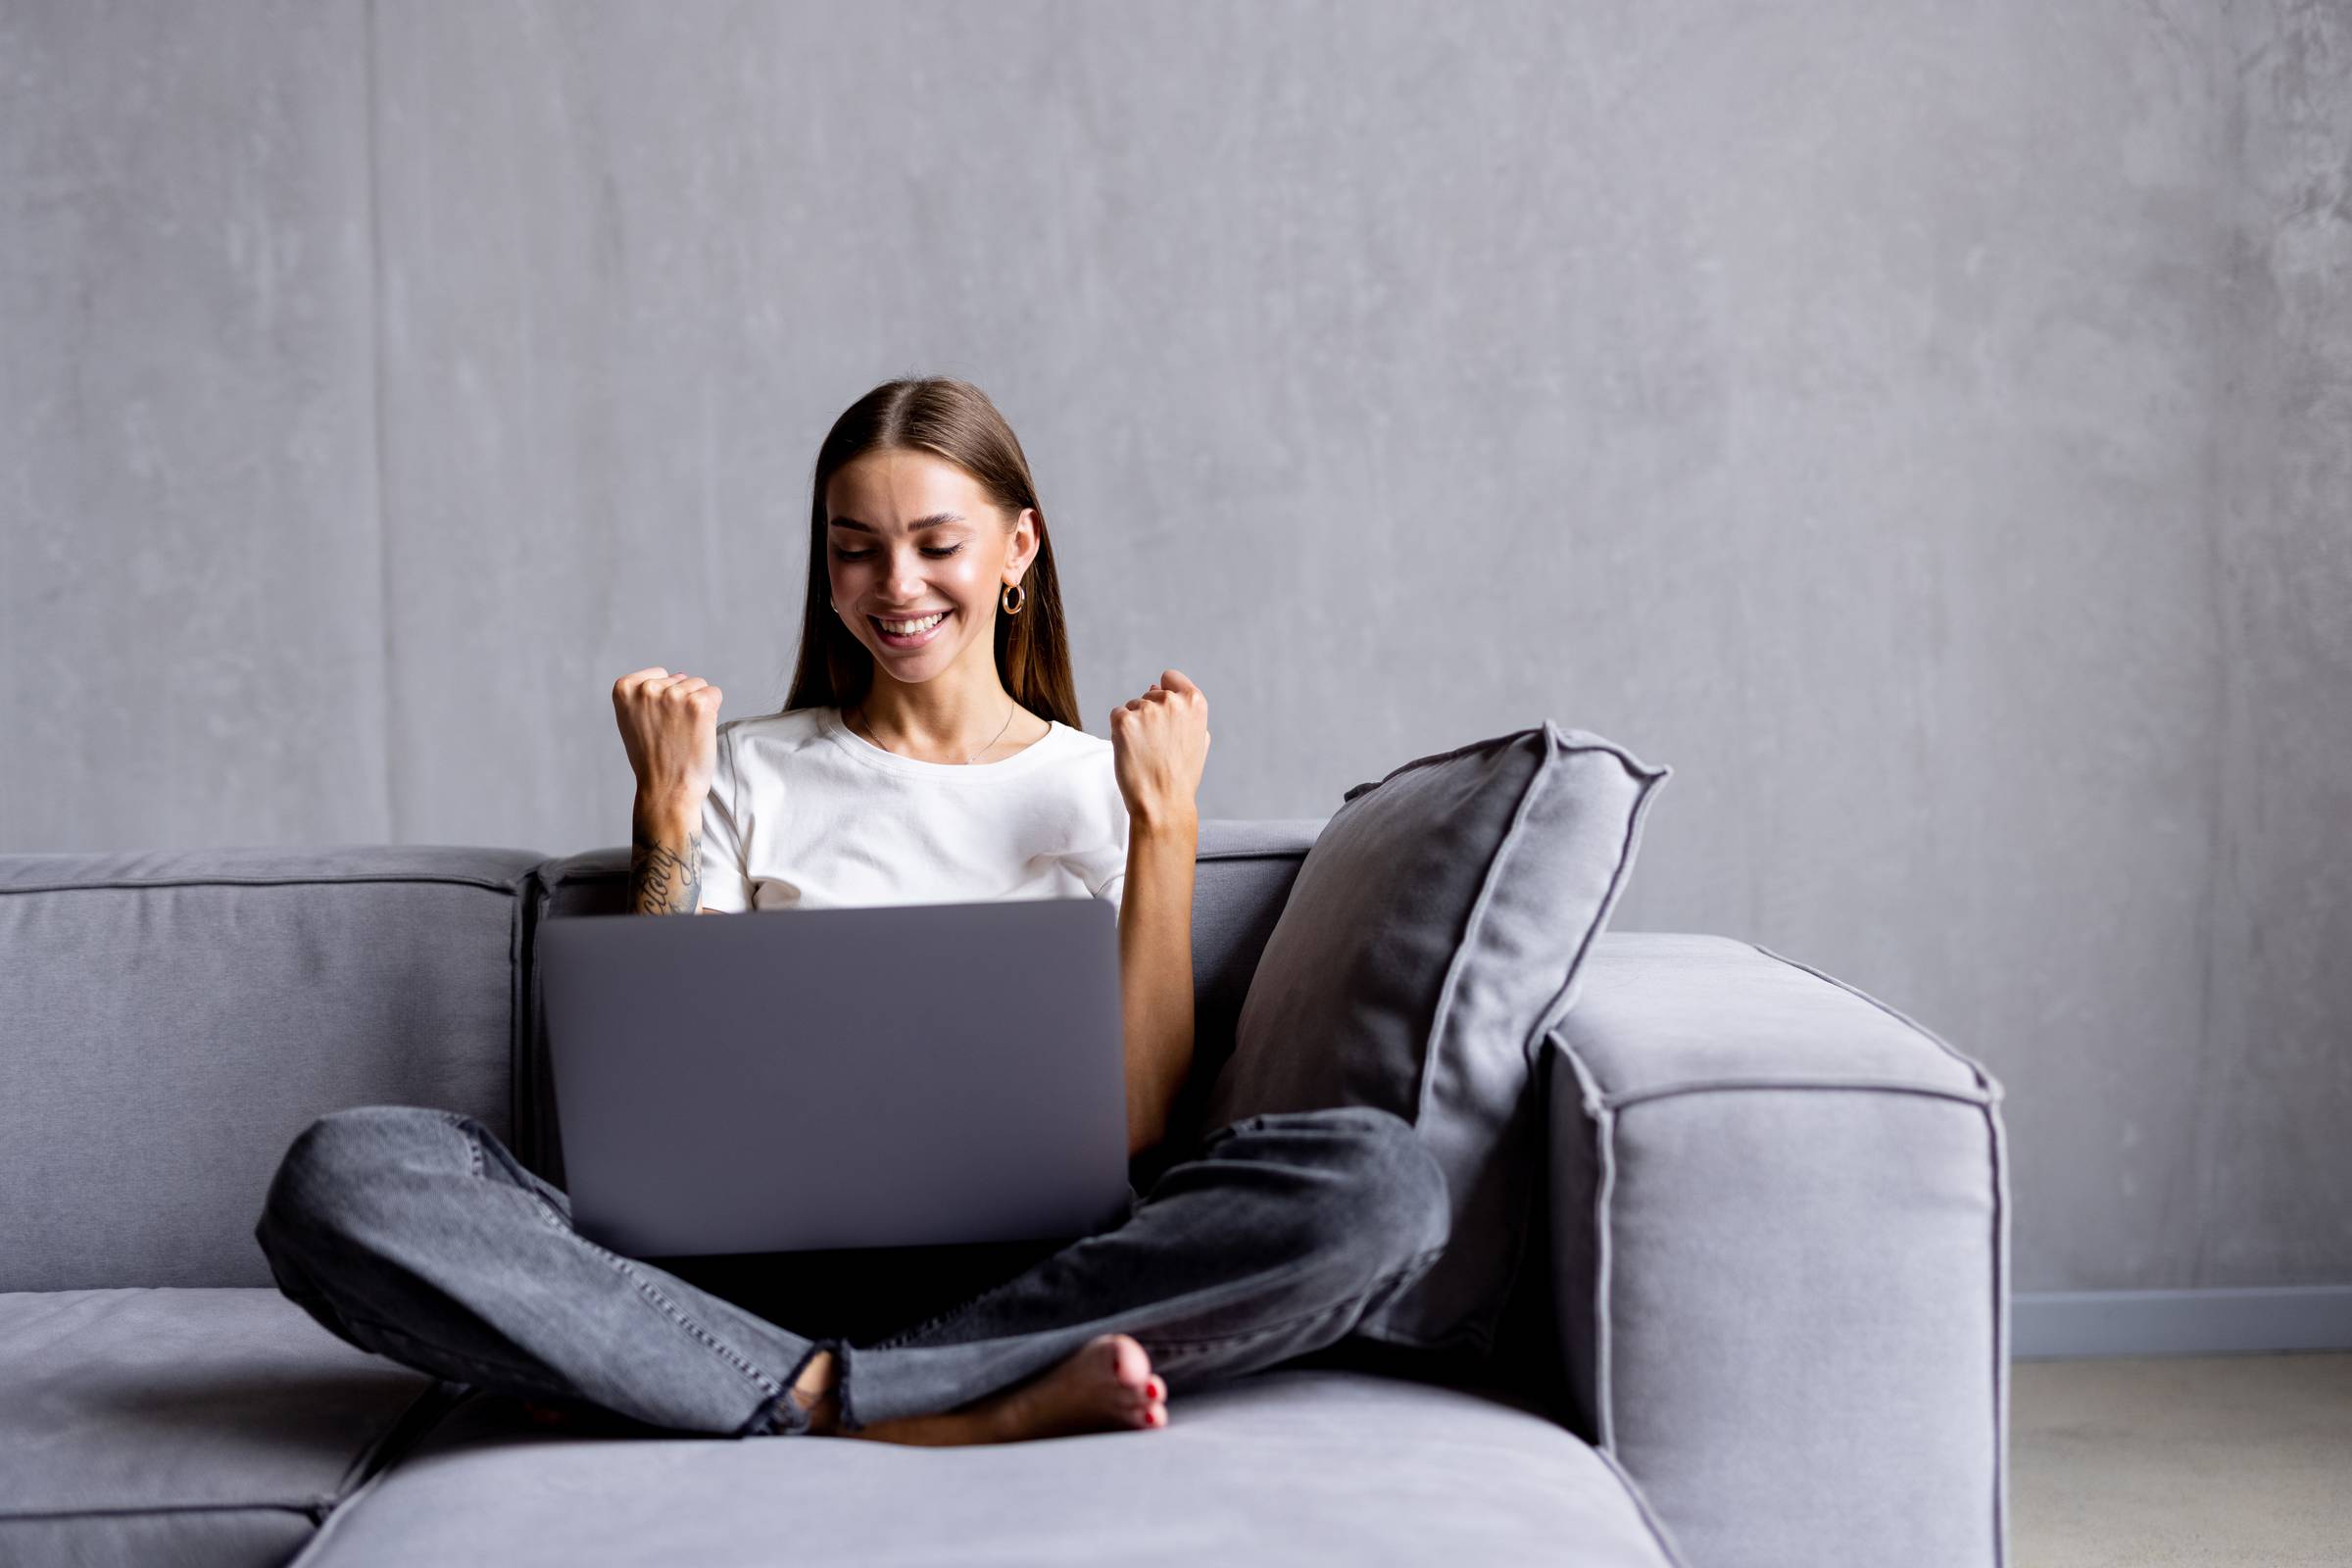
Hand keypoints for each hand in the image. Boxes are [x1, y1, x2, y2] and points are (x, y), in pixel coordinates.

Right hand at [613, 666, 721, 814]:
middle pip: (680, 679)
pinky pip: (715, 694)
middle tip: (672, 734)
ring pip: (698, 685)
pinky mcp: (698, 704)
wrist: (667, 789)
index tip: (656, 723)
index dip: (663, 699)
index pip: (659, 675)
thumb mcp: (632, 720)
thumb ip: (646, 695)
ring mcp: (673, 695)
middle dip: (681, 703)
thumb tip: (679, 675)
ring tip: (684, 734)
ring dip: (697, 707)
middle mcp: (647, 688)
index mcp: (625, 688)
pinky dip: (713, 712)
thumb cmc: (652, 759)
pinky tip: (699, 732)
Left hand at [1108, 668, 1208, 826]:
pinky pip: (1117, 715)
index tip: (1165, 715)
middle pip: (1149, 694)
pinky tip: (1132, 751)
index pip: (1171, 677)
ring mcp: (1147, 709)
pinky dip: (1119, 732)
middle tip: (1157, 746)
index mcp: (1195, 702)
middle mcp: (1171, 701)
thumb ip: (1184, 711)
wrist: (1163, 803)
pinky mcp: (1124, 721)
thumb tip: (1156, 686)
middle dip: (1149, 714)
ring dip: (1134, 725)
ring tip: (1146, 752)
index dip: (1166, 692)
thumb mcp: (1197, 740)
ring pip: (1132, 706)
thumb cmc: (1181, 776)